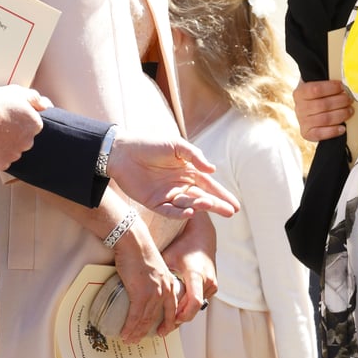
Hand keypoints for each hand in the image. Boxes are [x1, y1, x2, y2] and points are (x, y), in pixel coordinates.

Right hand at [0, 85, 50, 170]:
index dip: (21, 120)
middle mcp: (28, 142)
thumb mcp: (16, 92)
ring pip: (14, 151)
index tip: (11, 117)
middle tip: (0, 125)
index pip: (33, 125)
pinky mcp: (2, 163)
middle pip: (24, 139)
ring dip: (6, 145)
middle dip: (15, 134)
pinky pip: (2, 160)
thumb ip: (35, 98)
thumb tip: (46, 105)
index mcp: (34, 125)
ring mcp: (14, 154)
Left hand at [106, 133, 238, 218]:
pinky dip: (180, 213)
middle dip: (217, 205)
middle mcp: (180, 186)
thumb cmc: (149, 144)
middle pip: (202, 198)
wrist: (122, 152)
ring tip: (209, 205)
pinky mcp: (154, 203)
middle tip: (230, 212)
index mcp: (188, 172)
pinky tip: (190, 211)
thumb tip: (212, 170)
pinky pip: (170, 211)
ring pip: (188, 205)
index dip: (222, 195)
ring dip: (199, 206)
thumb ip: (195, 156)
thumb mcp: (176, 145)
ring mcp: (168, 196)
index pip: (209, 186)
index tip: (235, 205)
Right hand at [111, 217, 181, 341]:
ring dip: (137, 332)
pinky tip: (125, 333)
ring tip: (130, 339)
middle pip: (159, 318)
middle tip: (142, 339)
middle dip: (150, 331)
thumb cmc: (140, 249)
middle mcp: (165, 290)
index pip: (173, 308)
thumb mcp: (155, 266)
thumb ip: (154, 278)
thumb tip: (144, 285)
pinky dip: (129, 327)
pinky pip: (135, 317)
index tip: (163, 331)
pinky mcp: (140, 294)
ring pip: (146, 320)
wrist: (133, 241)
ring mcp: (153, 294)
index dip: (168, 322)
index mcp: (170, 283)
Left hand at [161, 211, 216, 321]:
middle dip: (176, 322)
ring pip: (195, 308)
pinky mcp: (213, 287)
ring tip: (164, 326)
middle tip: (160, 331)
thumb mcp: (169, 256)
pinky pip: (199, 302)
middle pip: (193, 310)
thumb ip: (161, 274)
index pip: (193, 302)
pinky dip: (187, 308)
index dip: (180, 316)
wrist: (202, 237)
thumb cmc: (184, 245)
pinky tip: (175, 314)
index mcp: (196, 274)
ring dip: (181, 316)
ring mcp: (212, 285)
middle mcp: (207, 281)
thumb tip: (139, 285)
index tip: (167, 323)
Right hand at [293, 79, 352, 142]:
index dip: (331, 88)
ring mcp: (302, 121)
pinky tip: (342, 127)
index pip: (316, 89)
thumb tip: (344, 82)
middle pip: (323, 105)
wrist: (307, 112)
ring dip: (341, 114)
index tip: (342, 86)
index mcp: (300, 93)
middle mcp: (299, 108)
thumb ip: (327, 83)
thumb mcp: (316, 85)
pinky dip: (333, 131)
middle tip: (349, 99)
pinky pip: (321, 134)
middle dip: (340, 101)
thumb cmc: (316, 98)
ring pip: (325, 119)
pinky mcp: (307, 133)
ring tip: (349, 111)